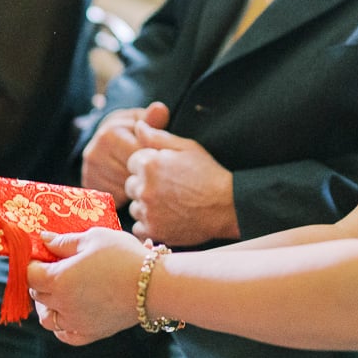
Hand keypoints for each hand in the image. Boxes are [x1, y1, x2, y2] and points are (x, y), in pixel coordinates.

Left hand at [27, 228, 147, 344]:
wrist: (154, 285)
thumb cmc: (124, 256)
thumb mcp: (94, 238)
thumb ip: (64, 241)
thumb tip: (44, 239)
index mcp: (59, 279)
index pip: (29, 273)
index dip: (32, 262)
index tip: (41, 255)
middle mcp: (62, 304)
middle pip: (37, 294)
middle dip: (40, 280)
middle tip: (53, 267)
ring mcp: (76, 321)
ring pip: (46, 318)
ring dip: (47, 304)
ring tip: (59, 291)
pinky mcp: (91, 333)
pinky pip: (65, 335)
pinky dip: (62, 325)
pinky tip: (69, 313)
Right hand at [80, 102, 168, 203]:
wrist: (107, 141)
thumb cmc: (131, 130)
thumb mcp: (142, 120)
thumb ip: (153, 118)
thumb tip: (160, 109)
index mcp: (109, 133)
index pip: (140, 155)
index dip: (154, 159)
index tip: (161, 159)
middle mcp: (94, 152)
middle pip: (131, 174)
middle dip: (146, 174)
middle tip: (155, 171)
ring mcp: (89, 171)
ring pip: (124, 189)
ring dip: (137, 186)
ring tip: (143, 177)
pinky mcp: (89, 185)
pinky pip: (116, 198)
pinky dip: (127, 195)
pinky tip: (131, 185)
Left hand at [124, 121, 236, 245]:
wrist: (227, 206)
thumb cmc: (208, 174)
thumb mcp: (187, 147)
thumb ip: (158, 137)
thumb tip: (138, 126)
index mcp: (149, 164)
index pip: (132, 162)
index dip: (148, 165)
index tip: (165, 171)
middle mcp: (144, 188)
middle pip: (131, 185)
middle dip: (145, 185)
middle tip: (168, 188)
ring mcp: (148, 212)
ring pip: (134, 207)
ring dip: (146, 206)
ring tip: (170, 204)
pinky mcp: (154, 231)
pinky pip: (139, 228)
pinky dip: (150, 224)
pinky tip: (167, 218)